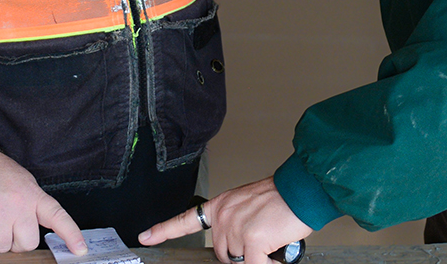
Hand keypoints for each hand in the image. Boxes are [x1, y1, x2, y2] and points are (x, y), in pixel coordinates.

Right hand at [0, 145, 85, 255]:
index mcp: (33, 194)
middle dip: (15, 242)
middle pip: (27, 243)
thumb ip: (31, 203)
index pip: (58, 217)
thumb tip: (35, 226)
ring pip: (2, 248)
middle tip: (4, 228)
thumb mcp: (21, 181)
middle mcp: (19, 204)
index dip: (71, 235)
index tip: (80, 250)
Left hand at [138, 178, 310, 263]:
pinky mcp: (251, 240)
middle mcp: (223, 216)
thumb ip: (235, 224)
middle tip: (261, 239)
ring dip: (255, 259)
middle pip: (221, 253)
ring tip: (272, 240)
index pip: (185, 220)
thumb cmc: (283, 199)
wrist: (302, 190)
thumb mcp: (249, 206)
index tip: (144, 237)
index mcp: (221, 205)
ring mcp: (235, 228)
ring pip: (238, 261)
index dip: (163, 230)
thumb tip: (238, 251)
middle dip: (240, 255)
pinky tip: (275, 258)